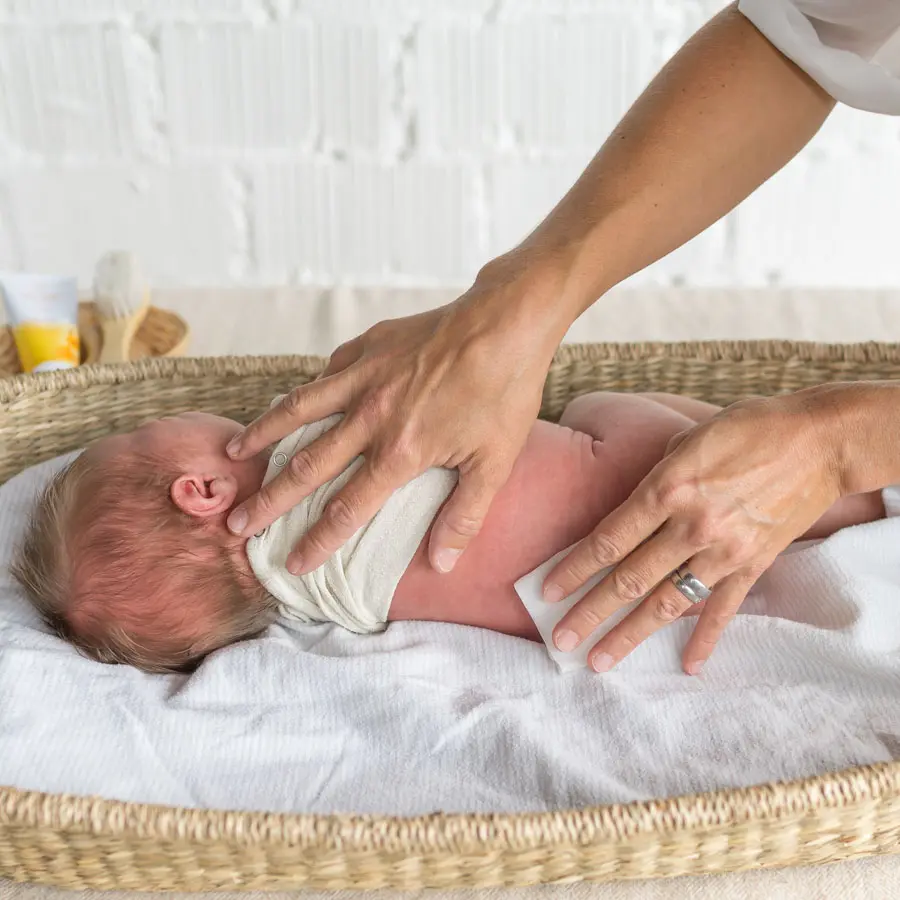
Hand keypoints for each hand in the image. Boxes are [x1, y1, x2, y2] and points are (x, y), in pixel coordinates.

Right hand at [225, 257, 563, 574]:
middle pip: (307, 466)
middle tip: (237, 521)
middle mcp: (371, 416)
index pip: (346, 508)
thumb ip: (463, 516)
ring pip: (299, 410)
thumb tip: (441, 564)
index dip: (317, 541)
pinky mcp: (369, 346)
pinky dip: (306, 390)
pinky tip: (294, 400)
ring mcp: (364, 376)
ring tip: (234, 452)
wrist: (506, 322)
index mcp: (399, 451)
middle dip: (269, 499)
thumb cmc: (505, 393)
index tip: (293, 562)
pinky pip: (327, 372)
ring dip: (263, 434)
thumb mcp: (495, 463)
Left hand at [543, 390, 844, 674]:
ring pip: (667, 602)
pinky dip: (706, 638)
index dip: (573, 569)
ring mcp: (724, 550)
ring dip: (630, 634)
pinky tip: (688, 665)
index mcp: (668, 488)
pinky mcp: (755, 563)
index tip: (546, 592)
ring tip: (599, 660)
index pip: (608, 540)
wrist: (820, 440)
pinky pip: (724, 608)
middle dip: (589, 612)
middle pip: (628, 579)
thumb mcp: (689, 437)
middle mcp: (691, 525)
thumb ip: (656, 476)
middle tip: (559, 639)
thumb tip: (633, 505)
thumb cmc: (750, 427)